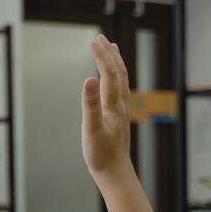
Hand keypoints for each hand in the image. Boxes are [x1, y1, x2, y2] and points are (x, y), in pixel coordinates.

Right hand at [80, 35, 132, 181]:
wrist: (115, 173)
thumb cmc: (101, 155)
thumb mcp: (92, 129)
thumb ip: (90, 104)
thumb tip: (88, 79)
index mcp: (114, 105)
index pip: (109, 73)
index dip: (101, 56)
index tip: (93, 41)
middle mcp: (121, 104)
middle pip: (119, 72)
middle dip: (109, 54)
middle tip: (101, 38)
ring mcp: (122, 111)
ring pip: (122, 80)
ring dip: (115, 62)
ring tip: (111, 48)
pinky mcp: (119, 117)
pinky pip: (120, 90)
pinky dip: (116, 77)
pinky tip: (111, 79)